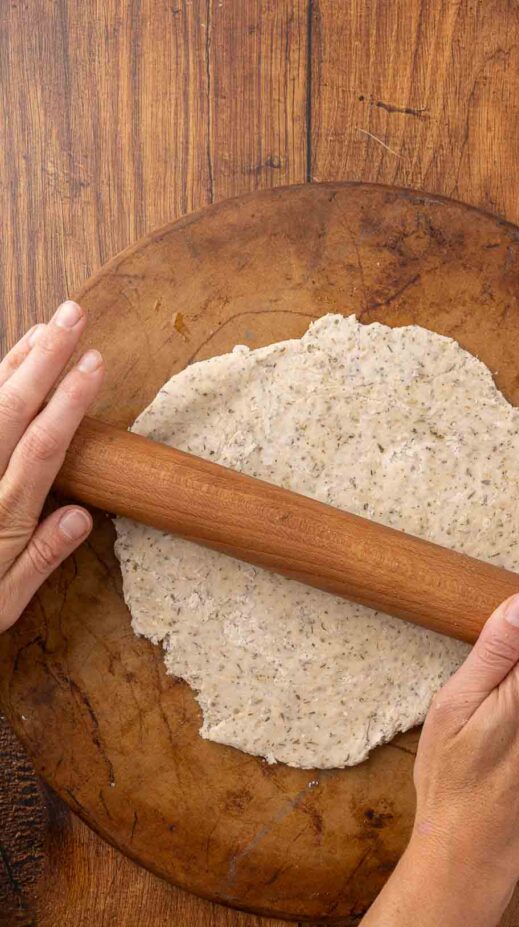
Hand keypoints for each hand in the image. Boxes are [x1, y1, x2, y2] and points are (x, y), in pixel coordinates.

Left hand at [0, 301, 103, 632]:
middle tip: (72, 315)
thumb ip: (40, 557)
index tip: (94, 363)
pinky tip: (2, 364)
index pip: (44, 445)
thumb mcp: (3, 603)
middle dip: (45, 358)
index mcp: (1, 516)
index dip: (70, 400)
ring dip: (16, 361)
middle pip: (12, 408)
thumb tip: (81, 516)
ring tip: (44, 327)